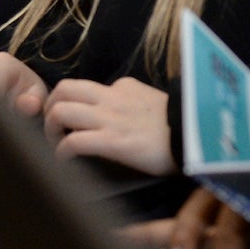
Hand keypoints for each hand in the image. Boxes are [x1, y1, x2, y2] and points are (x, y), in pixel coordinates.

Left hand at [41, 76, 173, 174]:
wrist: (200, 136)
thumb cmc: (182, 125)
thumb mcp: (155, 102)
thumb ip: (134, 101)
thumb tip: (122, 109)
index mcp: (123, 87)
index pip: (84, 87)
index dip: (71, 103)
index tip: (70, 121)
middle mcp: (111, 98)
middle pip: (63, 89)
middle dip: (49, 108)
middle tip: (53, 128)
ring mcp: (110, 119)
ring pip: (60, 111)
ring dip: (49, 129)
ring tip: (55, 144)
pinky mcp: (113, 141)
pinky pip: (73, 142)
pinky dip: (61, 152)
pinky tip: (63, 161)